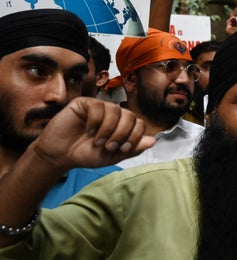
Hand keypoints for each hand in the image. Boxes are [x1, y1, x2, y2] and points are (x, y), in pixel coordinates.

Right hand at [26, 97, 155, 171]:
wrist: (60, 155)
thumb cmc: (85, 154)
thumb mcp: (113, 156)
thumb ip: (132, 149)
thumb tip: (153, 141)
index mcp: (122, 125)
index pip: (139, 124)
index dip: (135, 136)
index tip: (124, 148)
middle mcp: (113, 114)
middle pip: (130, 116)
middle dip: (122, 133)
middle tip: (109, 146)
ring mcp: (99, 107)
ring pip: (115, 110)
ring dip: (108, 129)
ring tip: (97, 141)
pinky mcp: (84, 103)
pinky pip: (97, 107)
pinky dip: (95, 121)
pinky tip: (88, 130)